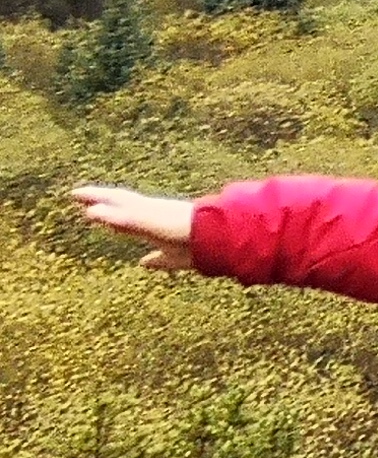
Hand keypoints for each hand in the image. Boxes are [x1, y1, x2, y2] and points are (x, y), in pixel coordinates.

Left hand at [74, 185, 199, 272]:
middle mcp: (154, 212)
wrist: (221, 238)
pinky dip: (108, 214)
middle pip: (121, 201)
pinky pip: (125, 216)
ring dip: (98, 198)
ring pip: (120, 202)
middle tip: (77, 194)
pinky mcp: (152, 219)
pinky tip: (91, 212)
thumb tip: (144, 263)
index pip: (130, 213)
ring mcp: (152, 213)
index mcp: (159, 221)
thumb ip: (158, 260)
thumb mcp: (174, 258)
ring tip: (76, 194)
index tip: (95, 208)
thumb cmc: (203, 248)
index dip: (112, 211)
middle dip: (100, 197)